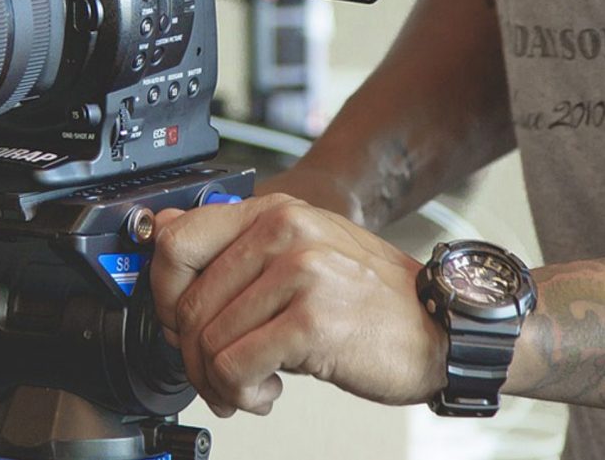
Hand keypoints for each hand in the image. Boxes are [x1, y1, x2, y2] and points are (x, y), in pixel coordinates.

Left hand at [150, 194, 446, 416]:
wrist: (443, 327)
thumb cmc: (369, 297)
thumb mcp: (299, 254)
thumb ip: (231, 243)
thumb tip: (162, 226)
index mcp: (273, 212)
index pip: (175, 242)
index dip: (161, 293)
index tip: (180, 323)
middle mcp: (284, 231)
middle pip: (185, 304)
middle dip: (191, 354)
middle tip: (216, 373)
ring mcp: (300, 272)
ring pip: (206, 342)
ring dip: (216, 381)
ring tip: (246, 386)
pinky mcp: (311, 320)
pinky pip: (234, 368)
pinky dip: (240, 393)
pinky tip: (266, 392)